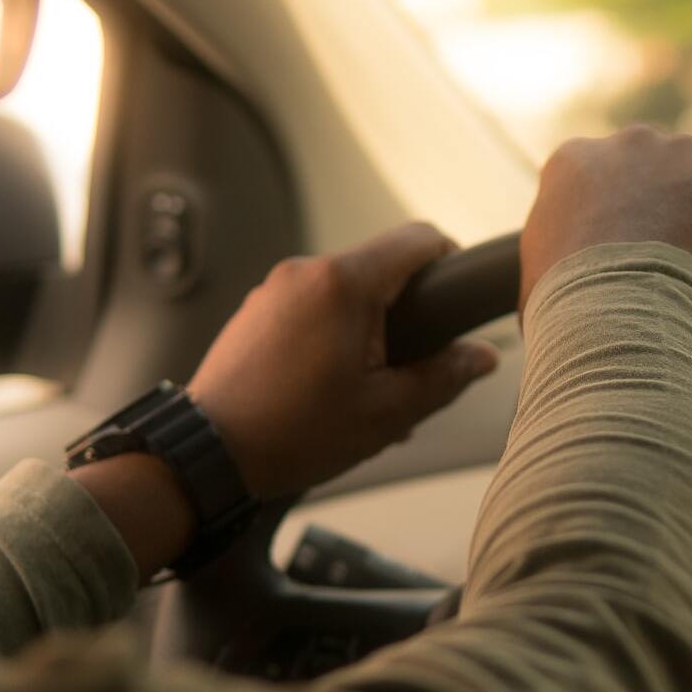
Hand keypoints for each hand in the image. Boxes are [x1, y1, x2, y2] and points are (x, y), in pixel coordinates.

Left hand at [188, 223, 498, 499]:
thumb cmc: (295, 433)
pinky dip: (332, 335)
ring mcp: (276, 288)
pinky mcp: (256, 310)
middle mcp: (307, 271)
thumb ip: (444, 376)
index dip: (450, 262)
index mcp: (344, 284)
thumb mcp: (387, 412)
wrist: (208, 453)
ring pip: (345, 291)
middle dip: (406, 312)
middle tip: (411, 368)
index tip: (456, 300)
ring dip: (368, 328)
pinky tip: (330, 389)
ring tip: (367, 390)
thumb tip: (483, 356)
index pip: (419, 238)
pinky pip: (311, 307)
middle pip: (381, 267)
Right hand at [520, 126, 691, 311]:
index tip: (634, 261)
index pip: (608, 184)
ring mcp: (688, 151)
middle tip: (674, 270)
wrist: (619, 309)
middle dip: (673, 213)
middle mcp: (631, 142)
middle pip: (664, 175)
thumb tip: (557, 294)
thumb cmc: (568, 310)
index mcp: (575, 161)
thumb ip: (553, 262)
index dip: (626, 226)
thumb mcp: (536, 279)